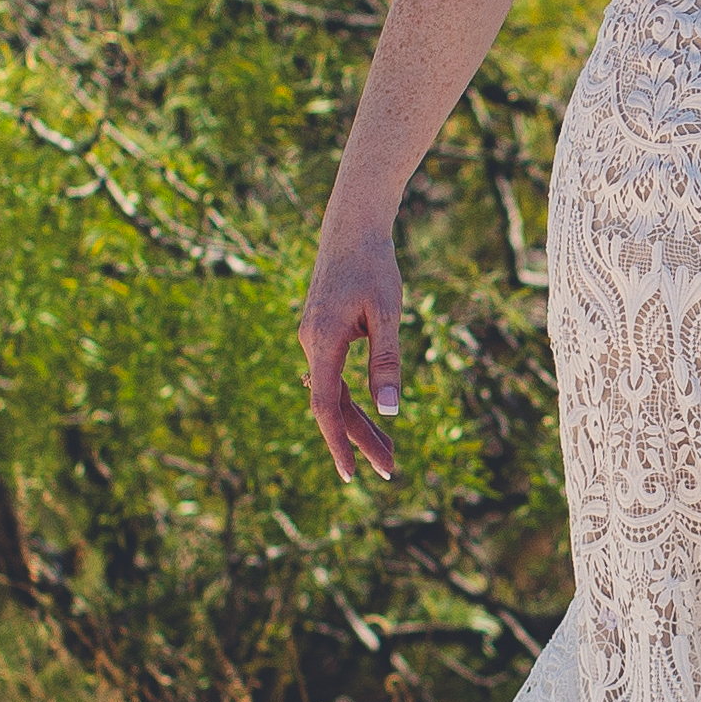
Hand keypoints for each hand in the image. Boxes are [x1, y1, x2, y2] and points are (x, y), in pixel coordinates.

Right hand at [302, 224, 405, 485]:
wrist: (352, 228)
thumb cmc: (373, 265)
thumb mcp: (387, 313)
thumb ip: (386, 361)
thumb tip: (389, 408)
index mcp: (322, 342)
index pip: (325, 406)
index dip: (337, 441)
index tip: (350, 473)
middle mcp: (311, 344)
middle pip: (332, 405)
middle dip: (359, 439)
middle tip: (389, 470)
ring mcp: (314, 339)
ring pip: (334, 392)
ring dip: (359, 421)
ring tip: (388, 451)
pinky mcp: (322, 333)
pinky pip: (333, 376)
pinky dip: (351, 399)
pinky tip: (365, 415)